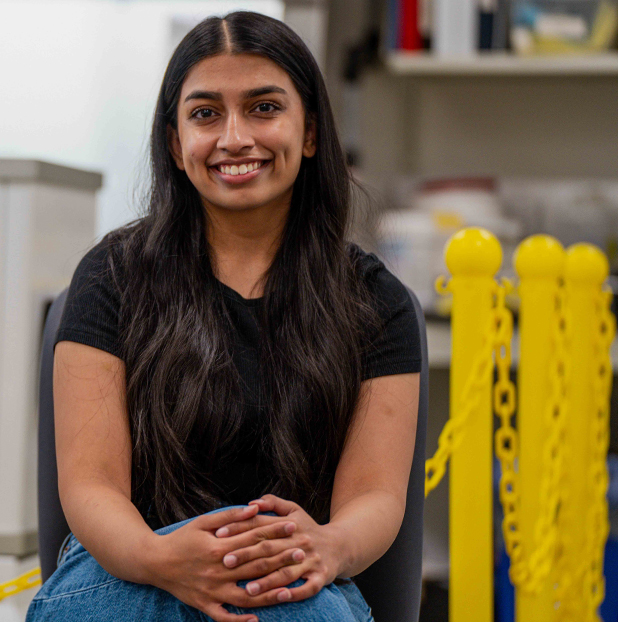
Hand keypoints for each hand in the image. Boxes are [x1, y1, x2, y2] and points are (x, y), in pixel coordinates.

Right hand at [147, 504, 307, 621]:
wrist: (153, 562)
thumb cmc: (181, 538)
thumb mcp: (203, 522)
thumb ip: (230, 515)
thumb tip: (254, 509)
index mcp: (218, 546)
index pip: (254, 538)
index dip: (275, 531)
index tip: (294, 526)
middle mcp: (218, 570)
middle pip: (256, 566)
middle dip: (281, 559)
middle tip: (302, 553)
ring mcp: (212, 590)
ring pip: (246, 595)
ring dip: (269, 592)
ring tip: (289, 589)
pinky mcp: (204, 605)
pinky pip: (225, 617)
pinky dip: (240, 620)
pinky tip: (257, 619)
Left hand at [215, 494, 341, 604]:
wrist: (340, 545)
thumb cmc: (309, 528)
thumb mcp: (294, 510)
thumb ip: (272, 503)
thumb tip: (250, 503)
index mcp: (290, 524)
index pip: (261, 524)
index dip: (239, 528)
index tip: (218, 535)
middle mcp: (300, 541)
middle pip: (270, 548)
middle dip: (246, 555)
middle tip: (224, 562)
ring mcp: (311, 560)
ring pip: (286, 571)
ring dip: (267, 580)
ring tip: (248, 588)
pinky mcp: (320, 577)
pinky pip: (306, 588)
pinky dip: (293, 593)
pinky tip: (279, 597)